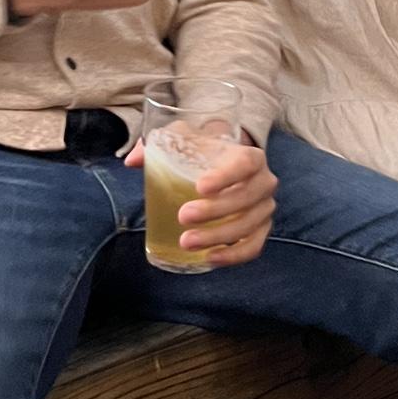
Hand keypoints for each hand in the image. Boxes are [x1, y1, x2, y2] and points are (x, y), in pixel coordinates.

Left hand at [124, 138, 276, 266]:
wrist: (225, 165)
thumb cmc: (204, 152)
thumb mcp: (184, 140)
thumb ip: (158, 145)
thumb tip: (133, 161)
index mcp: (251, 156)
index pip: (246, 163)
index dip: (226, 177)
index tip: (199, 187)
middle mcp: (264, 181)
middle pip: (247, 197)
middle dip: (216, 211)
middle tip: (183, 216)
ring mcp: (264, 208)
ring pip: (249, 225)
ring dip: (218, 236)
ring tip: (186, 241)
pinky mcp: (260, 230)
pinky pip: (253, 247)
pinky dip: (234, 255)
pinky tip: (210, 258)